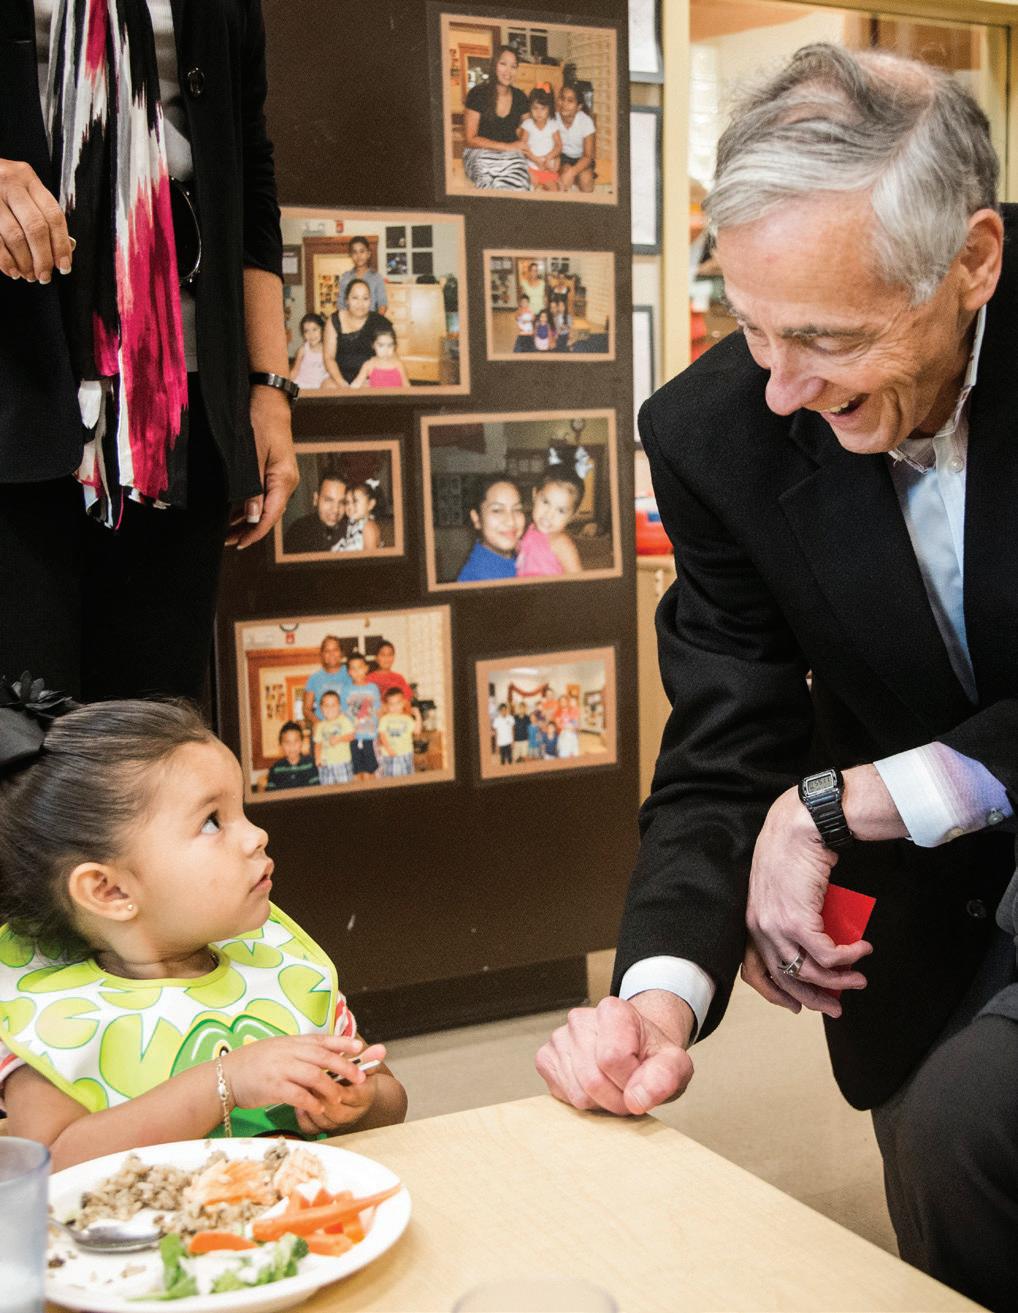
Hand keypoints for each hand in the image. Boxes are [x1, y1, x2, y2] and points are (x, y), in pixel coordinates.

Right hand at [0, 158, 72, 282]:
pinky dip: (6, 261)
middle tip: (45, 276)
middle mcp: (10, 183)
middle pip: (36, 227)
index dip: (61, 245)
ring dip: (25, 262)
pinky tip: (12, 271)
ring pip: (15, 235)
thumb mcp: (22, 192)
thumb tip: (61, 254)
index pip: (53, 215)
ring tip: (29, 275)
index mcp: (28, 178)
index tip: (64, 266)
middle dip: (43, 258)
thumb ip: (41, 216)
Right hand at [221, 1034, 385, 1131]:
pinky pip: (299, 1095)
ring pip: (314, 1076)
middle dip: (345, 1067)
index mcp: (290, 1042)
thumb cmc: (251, 1065)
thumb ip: (296, 1051)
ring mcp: (280, 1069)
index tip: (359, 1046)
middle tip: (360, 1078)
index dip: (342, 1042)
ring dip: (330, 1088)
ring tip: (339, 1098)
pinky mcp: (273, 1087)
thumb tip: (319, 1055)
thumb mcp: (275, 1049)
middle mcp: (288, 1052)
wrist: (224, 1077)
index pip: (321, 1039)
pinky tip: (319, 1109)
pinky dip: (312, 1102)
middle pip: (323, 1057)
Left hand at [228, 386, 298, 549]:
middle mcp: (286, 482)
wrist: (269, 400)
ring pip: (265, 507)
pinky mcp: (275, 472)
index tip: (239, 544)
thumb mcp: (251, 455)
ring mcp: (282, 478)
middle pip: (269, 515)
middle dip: (249, 530)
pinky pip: (263, 496)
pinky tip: (235, 514)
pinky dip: (249, 507)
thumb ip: (252, 488)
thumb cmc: (260, 422)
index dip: (255, 532)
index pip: (270, 515)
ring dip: (247, 520)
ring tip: (228, 533)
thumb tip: (252, 517)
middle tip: (227, 542)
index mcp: (284, 480)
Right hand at [536, 993, 693, 1115]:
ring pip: (578, 1093)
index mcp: (612, 1010)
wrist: (635, 1050)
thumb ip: (666, 1077)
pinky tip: (594, 1087)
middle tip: (630, 1090)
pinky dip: (583, 1101)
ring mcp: (558, 1038)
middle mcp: (579, 1019)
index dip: (632, 1081)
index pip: (612, 1058)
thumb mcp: (675, 1064)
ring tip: (614, 1086)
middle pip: (593, 1080)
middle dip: (617, 1099)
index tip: (642, 1077)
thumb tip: (637, 1099)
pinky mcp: (545, 1058)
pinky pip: (563, 1096)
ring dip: (601, 1103)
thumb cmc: (651, 1056)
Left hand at [744, 787, 871, 1017]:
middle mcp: (760, 927)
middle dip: (814, 998)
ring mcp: (777, 925)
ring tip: (859, 978)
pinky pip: (827, 954)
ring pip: (810, 971)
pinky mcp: (799, 920)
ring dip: (840, 980)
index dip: (776, 993)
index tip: (797, 1005)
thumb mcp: (783, 890)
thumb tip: (818, 941)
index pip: (754, 970)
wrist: (798, 826)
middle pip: (786, 978)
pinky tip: (863, 950)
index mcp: (752, 921)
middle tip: (836, 1007)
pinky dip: (849, 957)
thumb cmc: (794, 851)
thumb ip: (791, 916)